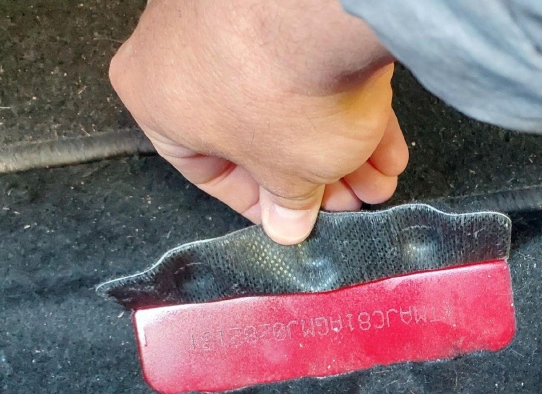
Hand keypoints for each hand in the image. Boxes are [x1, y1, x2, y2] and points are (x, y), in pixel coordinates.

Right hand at [109, 0, 408, 243]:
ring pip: (294, 101)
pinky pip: (316, 64)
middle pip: (258, 134)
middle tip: (346, 201)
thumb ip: (287, 202)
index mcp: (154, 96)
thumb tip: (287, 223)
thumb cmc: (280, 94)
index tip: (294, 217)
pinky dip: (350, 104)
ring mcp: (234, 14)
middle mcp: (181, 47)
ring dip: (342, 149)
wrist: (322, 12)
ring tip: (377, 178)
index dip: (262, 203)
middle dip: (314, 178)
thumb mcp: (287, 174)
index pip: (206, 168)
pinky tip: (386, 144)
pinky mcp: (291, 4)